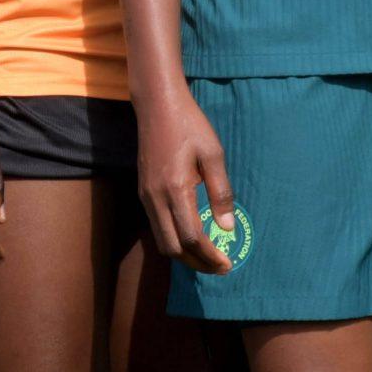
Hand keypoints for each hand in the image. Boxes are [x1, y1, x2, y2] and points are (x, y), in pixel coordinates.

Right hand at [136, 84, 237, 273]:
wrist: (157, 105)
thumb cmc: (189, 125)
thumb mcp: (213, 154)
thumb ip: (221, 192)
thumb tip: (228, 228)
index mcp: (176, 189)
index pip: (192, 238)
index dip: (210, 257)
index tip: (228, 264)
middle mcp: (156, 198)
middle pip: (173, 249)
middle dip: (197, 263)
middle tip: (219, 266)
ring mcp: (146, 196)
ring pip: (162, 241)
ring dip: (184, 255)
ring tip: (208, 256)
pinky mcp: (142, 192)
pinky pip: (157, 227)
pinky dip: (174, 240)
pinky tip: (191, 236)